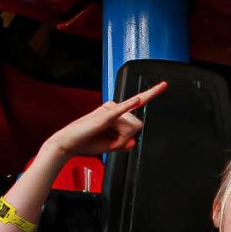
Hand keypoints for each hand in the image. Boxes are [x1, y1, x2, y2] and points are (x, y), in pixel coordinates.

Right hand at [46, 82, 167, 157]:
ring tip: (105, 140)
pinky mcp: (105, 116)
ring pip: (131, 128)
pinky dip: (130, 105)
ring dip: (120, 140)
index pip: (137, 102)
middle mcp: (114, 109)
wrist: (68, 144)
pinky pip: (122, 110)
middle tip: (111, 143)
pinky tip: (138, 100)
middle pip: (137, 126)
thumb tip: (133, 142)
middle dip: (127, 139)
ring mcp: (109, 111)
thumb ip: (123, 144)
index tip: (163, 85)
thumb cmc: (85, 142)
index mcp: (115, 113)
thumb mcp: (109, 146)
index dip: (151, 93)